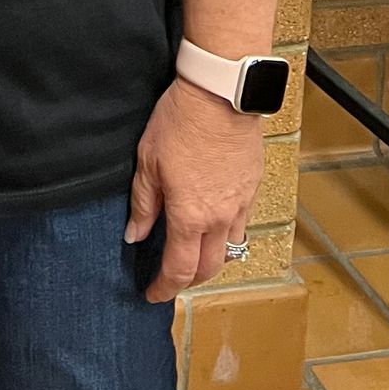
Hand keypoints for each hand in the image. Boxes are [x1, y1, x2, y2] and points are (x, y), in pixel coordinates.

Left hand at [125, 77, 263, 300]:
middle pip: (208, 268)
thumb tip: (135, 235)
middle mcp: (219, 219)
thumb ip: (144, 204)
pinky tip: (214, 222)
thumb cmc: (179, 123)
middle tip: (171, 279)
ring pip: (229, 249)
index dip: (164, 287)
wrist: (220, 95)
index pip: (179, 269)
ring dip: (210, 259)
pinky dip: (226, 234)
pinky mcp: (252, 188)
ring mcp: (240, 204)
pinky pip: (241, 223)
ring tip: (193, 253)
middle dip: (189, 281)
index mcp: (190, 216)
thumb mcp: (148, 161)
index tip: (151, 294)